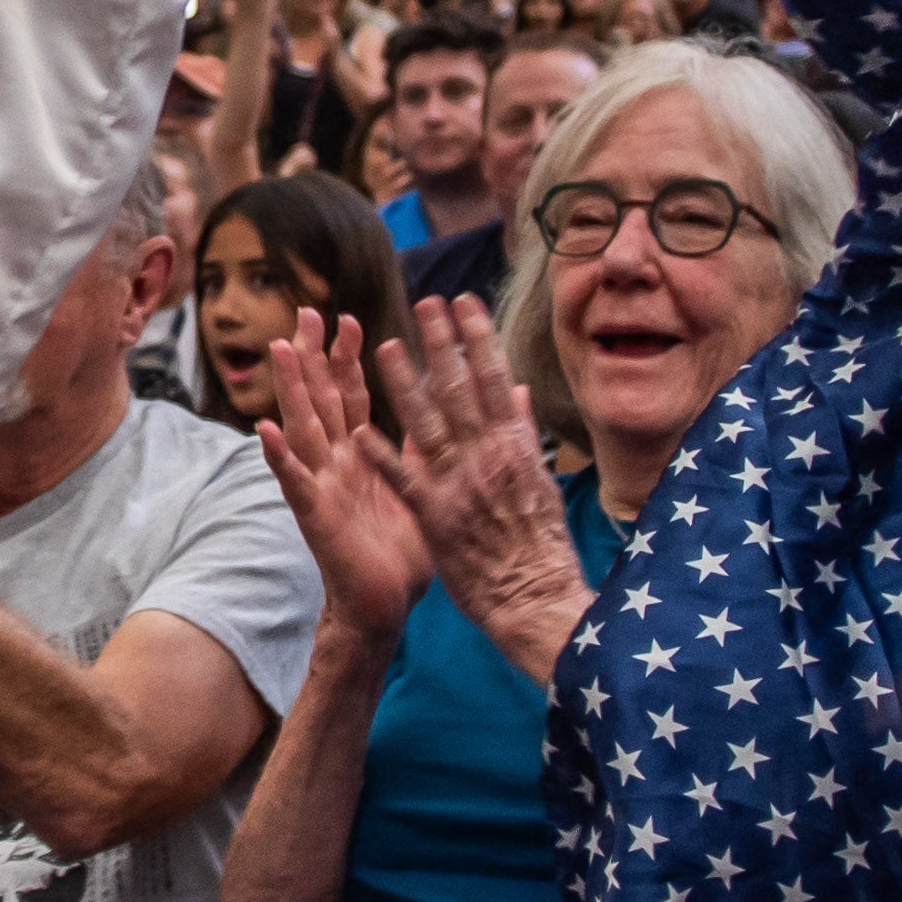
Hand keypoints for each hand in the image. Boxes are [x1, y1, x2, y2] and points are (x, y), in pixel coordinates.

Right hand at [255, 312, 430, 644]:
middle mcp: (334, 464)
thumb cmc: (400, 551)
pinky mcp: (314, 515)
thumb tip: (441, 406)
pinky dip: (279, 456)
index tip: (348, 319)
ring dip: (290, 389)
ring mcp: (320, 486)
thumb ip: (420, 447)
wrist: (385, 605)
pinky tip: (264, 430)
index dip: (347, 358)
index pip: (351, 395)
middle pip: (320, 399)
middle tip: (305, 314)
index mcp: (360, 455)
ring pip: (302, 428)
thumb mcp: (418, 486)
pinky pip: (294, 481)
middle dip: (312, 357)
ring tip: (280, 350)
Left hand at [371, 300, 585, 665]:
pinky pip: (404, 481)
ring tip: (382, 348)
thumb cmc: (540, 544)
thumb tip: (519, 393)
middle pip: (461, 391)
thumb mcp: (541, 482)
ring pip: (427, 425)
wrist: (535, 598)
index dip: (477, 338)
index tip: (463, 303)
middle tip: (424, 304)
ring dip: (404, 385)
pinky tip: (360, 431)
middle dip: (441, 344)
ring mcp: (461, 485)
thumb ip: (524, 435)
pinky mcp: (435, 517)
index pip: (495, 379)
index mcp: (515, 446)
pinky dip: (383, 455)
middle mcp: (488, 457)